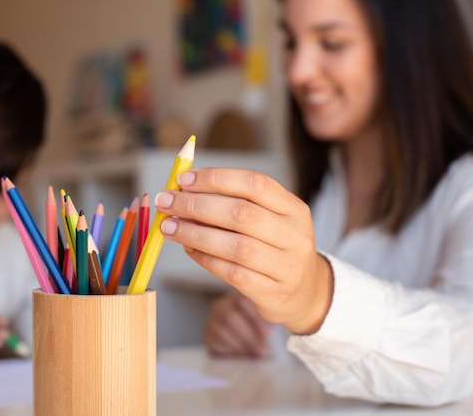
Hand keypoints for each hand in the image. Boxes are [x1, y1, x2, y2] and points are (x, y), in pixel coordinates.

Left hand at [155, 168, 332, 334]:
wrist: (305, 293)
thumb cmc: (276, 248)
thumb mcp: (269, 220)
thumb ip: (234, 204)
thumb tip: (184, 192)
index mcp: (294, 209)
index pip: (255, 184)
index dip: (216, 178)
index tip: (183, 180)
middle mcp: (295, 236)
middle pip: (242, 214)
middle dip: (197, 205)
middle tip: (167, 202)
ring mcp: (286, 267)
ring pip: (235, 246)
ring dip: (195, 234)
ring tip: (169, 227)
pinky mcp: (272, 293)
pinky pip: (231, 273)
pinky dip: (205, 259)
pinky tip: (188, 249)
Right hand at [205, 292, 271, 357]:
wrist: (237, 332)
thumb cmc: (255, 322)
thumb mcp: (262, 314)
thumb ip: (266, 316)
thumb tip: (269, 331)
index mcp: (235, 296)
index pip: (241, 302)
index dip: (255, 318)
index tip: (268, 333)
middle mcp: (220, 306)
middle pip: (230, 317)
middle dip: (249, 336)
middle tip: (263, 349)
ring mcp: (211, 321)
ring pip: (222, 332)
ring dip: (241, 346)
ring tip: (256, 354)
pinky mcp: (207, 336)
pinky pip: (215, 343)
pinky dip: (231, 351)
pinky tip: (244, 355)